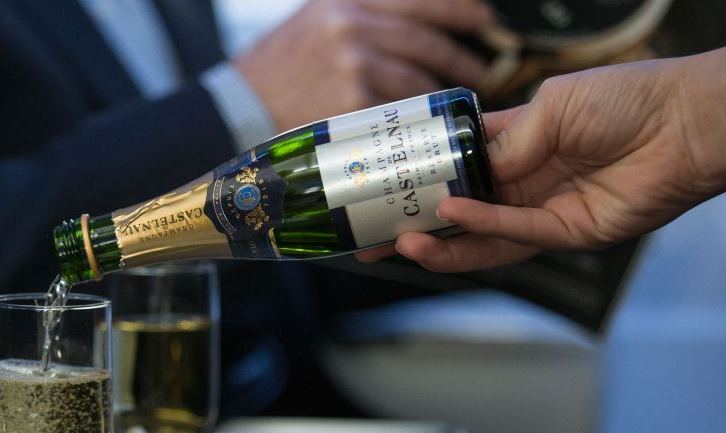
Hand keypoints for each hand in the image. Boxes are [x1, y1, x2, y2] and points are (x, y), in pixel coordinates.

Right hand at [235, 0, 493, 130]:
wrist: (241, 102)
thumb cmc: (281, 64)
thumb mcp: (318, 17)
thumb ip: (362, 11)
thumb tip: (416, 18)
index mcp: (348, 2)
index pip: (420, 0)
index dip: (460, 10)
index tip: (485, 19)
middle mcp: (352, 27)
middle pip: (426, 42)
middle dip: (460, 59)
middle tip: (480, 73)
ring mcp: (353, 66)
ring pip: (417, 81)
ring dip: (441, 95)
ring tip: (452, 105)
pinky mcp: (350, 105)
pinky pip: (396, 113)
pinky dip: (413, 121)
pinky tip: (422, 127)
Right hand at [357, 58, 714, 270]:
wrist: (688, 123)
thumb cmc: (627, 99)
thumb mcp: (550, 106)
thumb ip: (503, 144)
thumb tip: (465, 176)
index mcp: (514, 144)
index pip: (451, 165)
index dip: (414, 177)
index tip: (375, 183)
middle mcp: (521, 182)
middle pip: (453, 213)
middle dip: (410, 226)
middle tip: (366, 236)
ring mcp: (540, 211)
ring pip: (475, 237)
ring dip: (436, 241)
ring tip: (398, 242)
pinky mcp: (564, 233)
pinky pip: (512, 235)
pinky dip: (478, 228)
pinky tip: (449, 217)